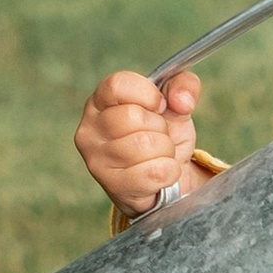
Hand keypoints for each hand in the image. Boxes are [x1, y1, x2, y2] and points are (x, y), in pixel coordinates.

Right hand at [75, 67, 201, 213]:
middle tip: (157, 135)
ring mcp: (97, 161)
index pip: (117, 85)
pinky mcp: (114, 187)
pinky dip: (170, 171)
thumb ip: (183, 86)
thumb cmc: (159, 135)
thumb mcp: (174, 104)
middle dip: (159, 126)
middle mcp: (89, 130)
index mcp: (98, 102)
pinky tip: (161, 173)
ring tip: (158, 154)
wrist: (163, 179)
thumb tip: (182, 101)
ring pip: (145, 144)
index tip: (160, 105)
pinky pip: (155, 172)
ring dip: (166, 149)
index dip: (147, 93)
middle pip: (132, 116)